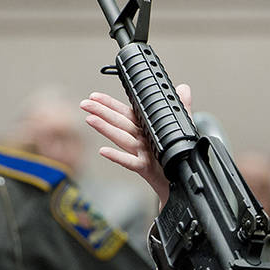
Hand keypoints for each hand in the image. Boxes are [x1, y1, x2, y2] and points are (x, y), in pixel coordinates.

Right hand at [80, 84, 192, 205]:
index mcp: (146, 129)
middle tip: (85, 104)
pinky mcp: (145, 167)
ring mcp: (141, 153)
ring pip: (121, 138)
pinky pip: (130, 161)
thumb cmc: (175, 157)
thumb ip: (182, 108)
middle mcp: (140, 139)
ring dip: (105, 129)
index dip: (110, 104)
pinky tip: (104, 151)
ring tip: (91, 119)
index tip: (95, 96)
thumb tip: (183, 88)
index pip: (126, 112)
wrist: (178, 180)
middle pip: (119, 123)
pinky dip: (117, 156)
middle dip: (101, 112)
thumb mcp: (181, 128)